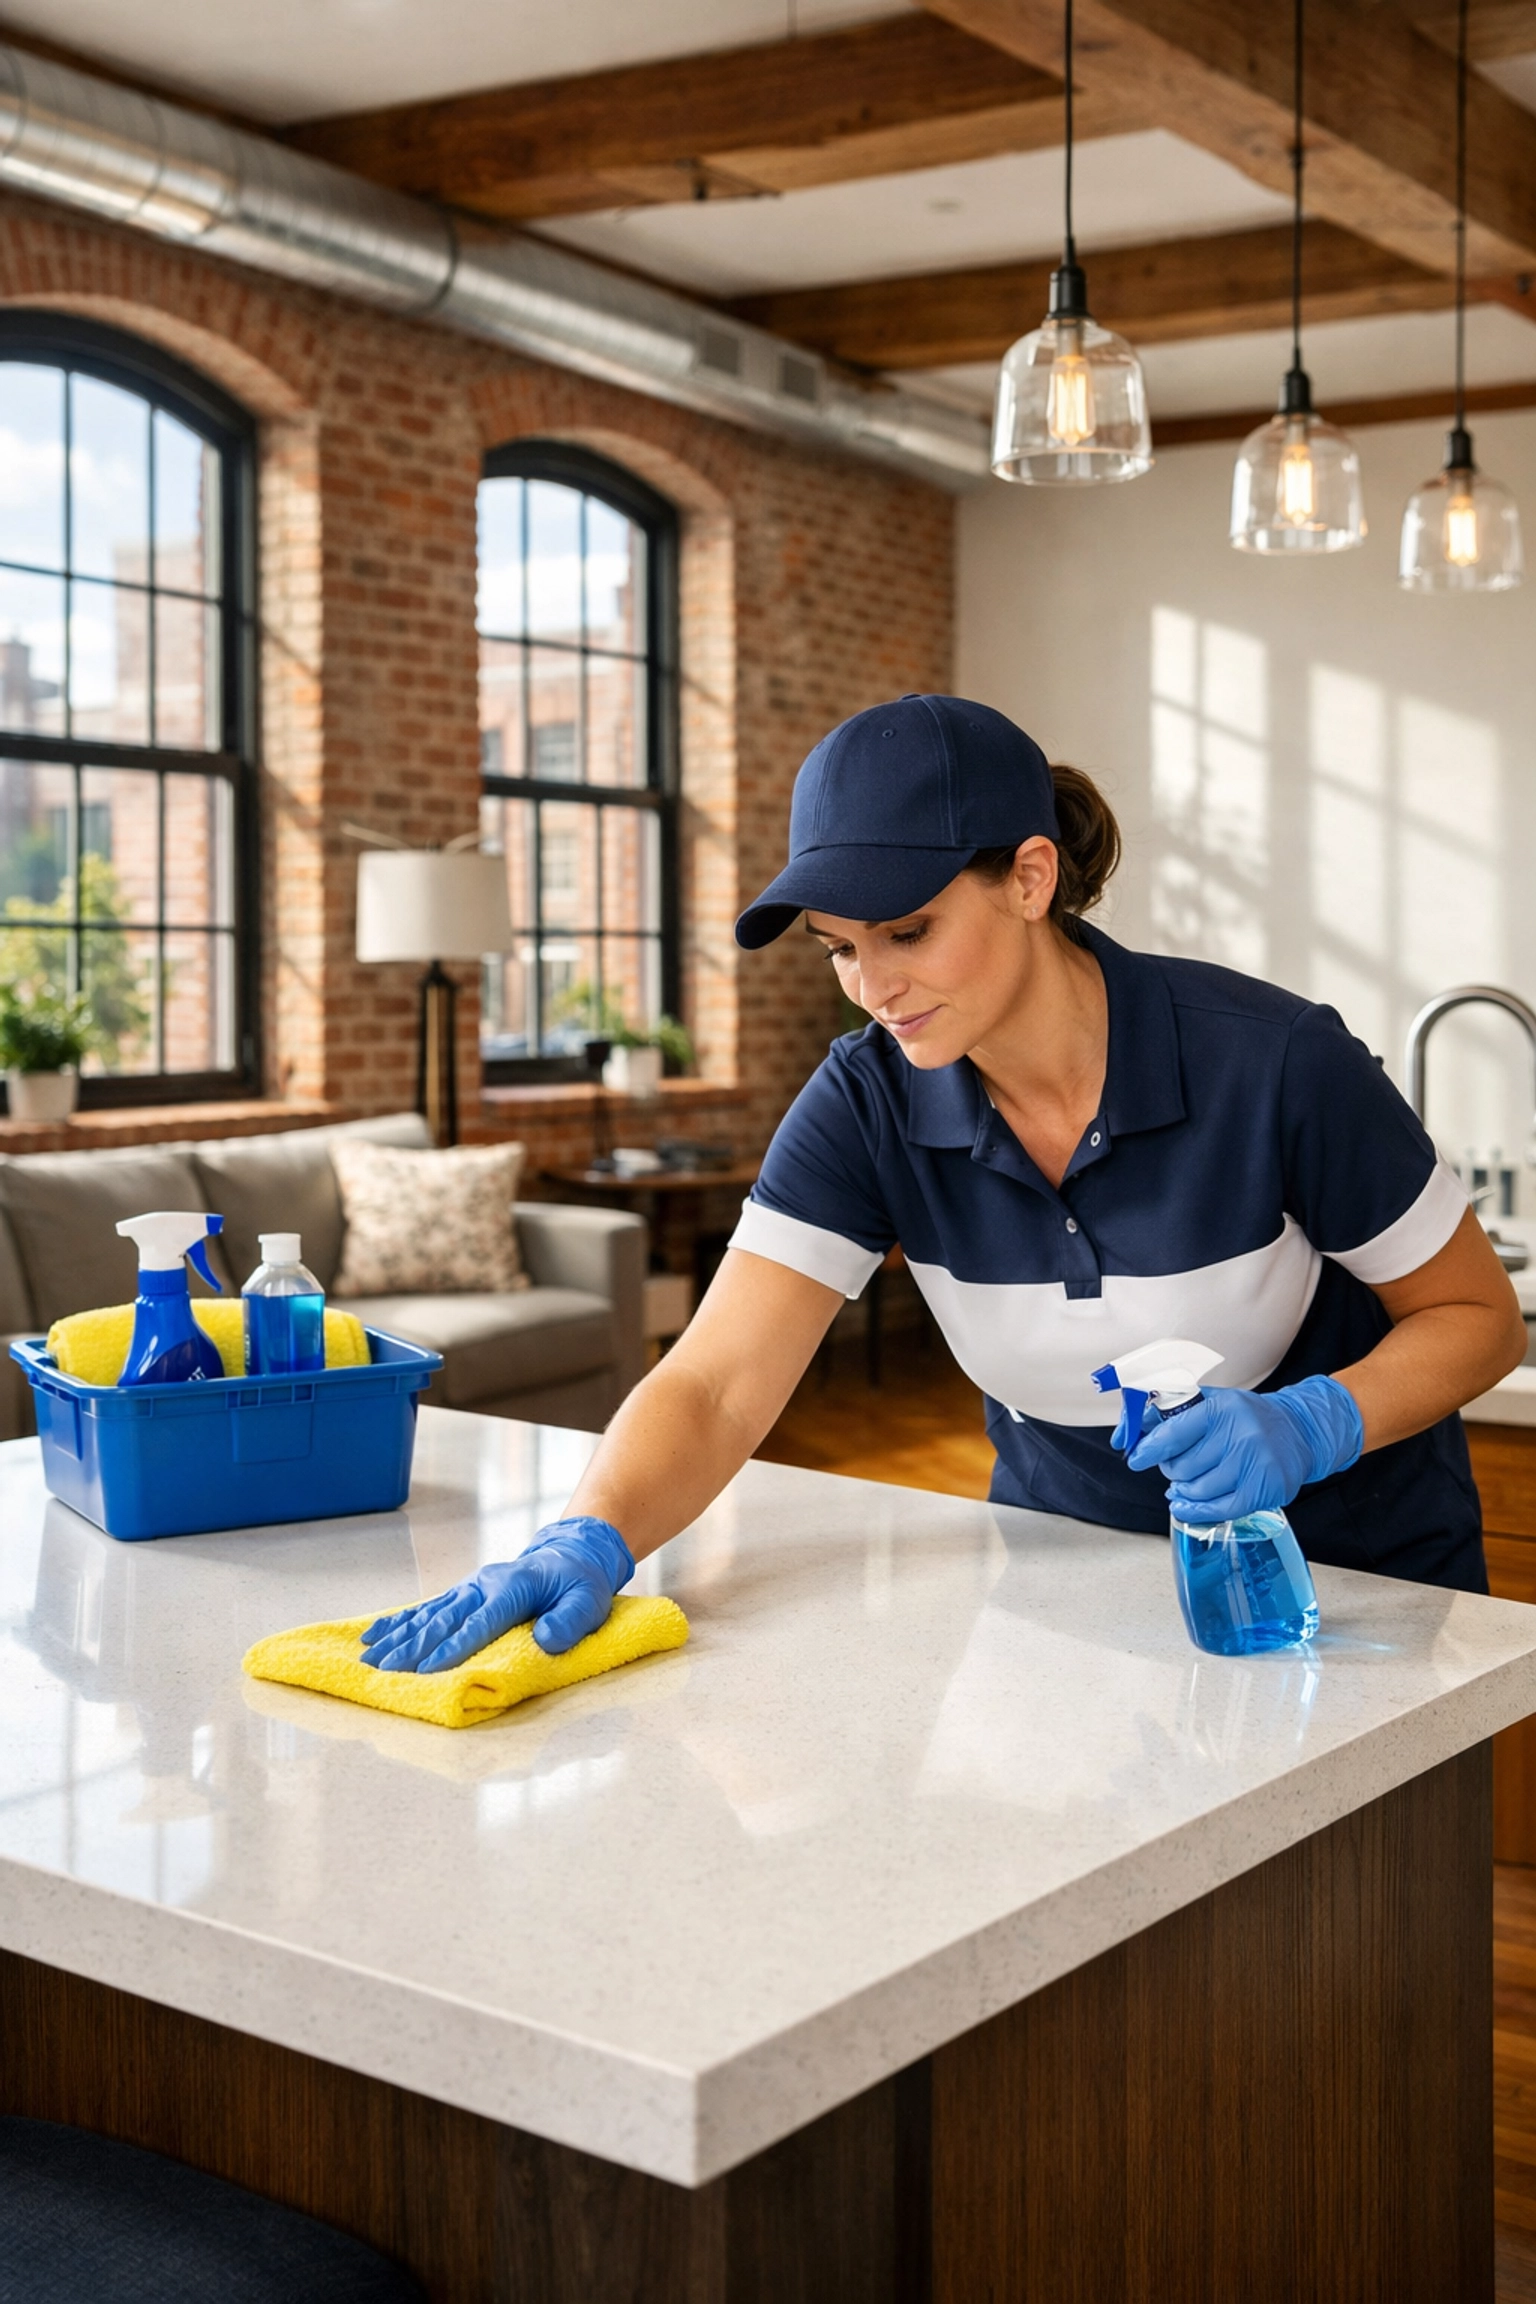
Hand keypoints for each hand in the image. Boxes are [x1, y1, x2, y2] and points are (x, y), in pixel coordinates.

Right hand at [360, 1517, 634, 1671]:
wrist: (571, 1553)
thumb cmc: (580, 1582)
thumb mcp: (590, 1601)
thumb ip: (570, 1621)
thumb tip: (545, 1640)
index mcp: (514, 1587)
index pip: (480, 1622)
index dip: (454, 1647)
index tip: (427, 1670)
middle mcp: (485, 1584)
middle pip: (444, 1619)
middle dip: (413, 1646)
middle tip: (384, 1670)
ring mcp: (470, 1587)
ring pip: (429, 1614)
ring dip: (399, 1636)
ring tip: (370, 1658)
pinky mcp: (463, 1593)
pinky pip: (427, 1608)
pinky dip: (399, 1622)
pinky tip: (374, 1635)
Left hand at [1118, 1376, 1363, 1525]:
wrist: (1299, 1431)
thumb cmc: (1247, 1417)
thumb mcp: (1211, 1402)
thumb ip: (1168, 1411)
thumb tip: (1128, 1432)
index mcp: (1222, 1409)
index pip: (1174, 1433)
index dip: (1149, 1449)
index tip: (1135, 1459)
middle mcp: (1240, 1435)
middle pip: (1184, 1467)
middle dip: (1172, 1471)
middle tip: (1177, 1468)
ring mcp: (1254, 1464)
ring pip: (1199, 1490)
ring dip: (1185, 1491)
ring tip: (1186, 1485)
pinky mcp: (1264, 1489)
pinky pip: (1220, 1509)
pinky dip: (1196, 1512)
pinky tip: (1185, 1507)